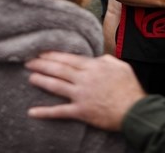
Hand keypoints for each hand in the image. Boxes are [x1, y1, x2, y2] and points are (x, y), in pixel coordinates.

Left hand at [26, 52, 144, 130]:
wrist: (134, 110)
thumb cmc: (130, 88)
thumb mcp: (122, 67)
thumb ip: (107, 60)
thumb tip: (97, 58)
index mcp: (95, 67)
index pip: (70, 59)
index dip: (55, 55)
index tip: (43, 53)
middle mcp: (85, 79)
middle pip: (60, 70)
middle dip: (43, 64)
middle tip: (30, 61)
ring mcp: (81, 95)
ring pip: (56, 86)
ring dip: (41, 81)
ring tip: (30, 77)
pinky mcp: (80, 111)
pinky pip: (60, 111)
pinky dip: (45, 112)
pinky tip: (32, 112)